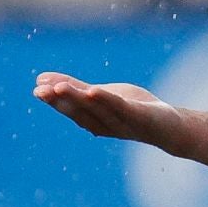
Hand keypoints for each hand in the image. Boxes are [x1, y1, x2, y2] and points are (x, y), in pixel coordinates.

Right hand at [33, 72, 177, 147]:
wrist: (170, 127)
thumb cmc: (134, 110)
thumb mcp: (103, 95)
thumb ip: (79, 89)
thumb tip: (43, 79)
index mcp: (94, 120)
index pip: (72, 109)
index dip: (54, 99)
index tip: (37, 87)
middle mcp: (105, 125)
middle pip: (79, 111)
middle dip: (59, 100)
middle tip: (39, 90)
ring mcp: (123, 122)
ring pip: (96, 110)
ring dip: (77, 99)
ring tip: (60, 87)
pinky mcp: (140, 117)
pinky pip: (121, 109)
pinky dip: (105, 101)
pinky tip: (93, 91)